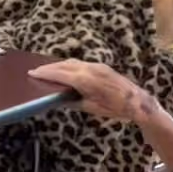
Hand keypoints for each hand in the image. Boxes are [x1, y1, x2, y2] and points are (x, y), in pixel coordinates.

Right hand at [29, 59, 150, 122]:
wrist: (139, 103)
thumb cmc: (116, 109)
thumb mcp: (92, 108)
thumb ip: (74, 101)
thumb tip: (59, 99)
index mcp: (86, 80)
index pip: (60, 74)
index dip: (45, 73)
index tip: (32, 73)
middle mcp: (90, 69)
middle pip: (63, 65)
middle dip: (48, 68)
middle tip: (35, 71)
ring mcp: (96, 66)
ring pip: (71, 62)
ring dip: (58, 65)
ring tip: (46, 70)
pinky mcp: (101, 67)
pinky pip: (80, 63)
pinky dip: (68, 65)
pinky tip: (64, 70)